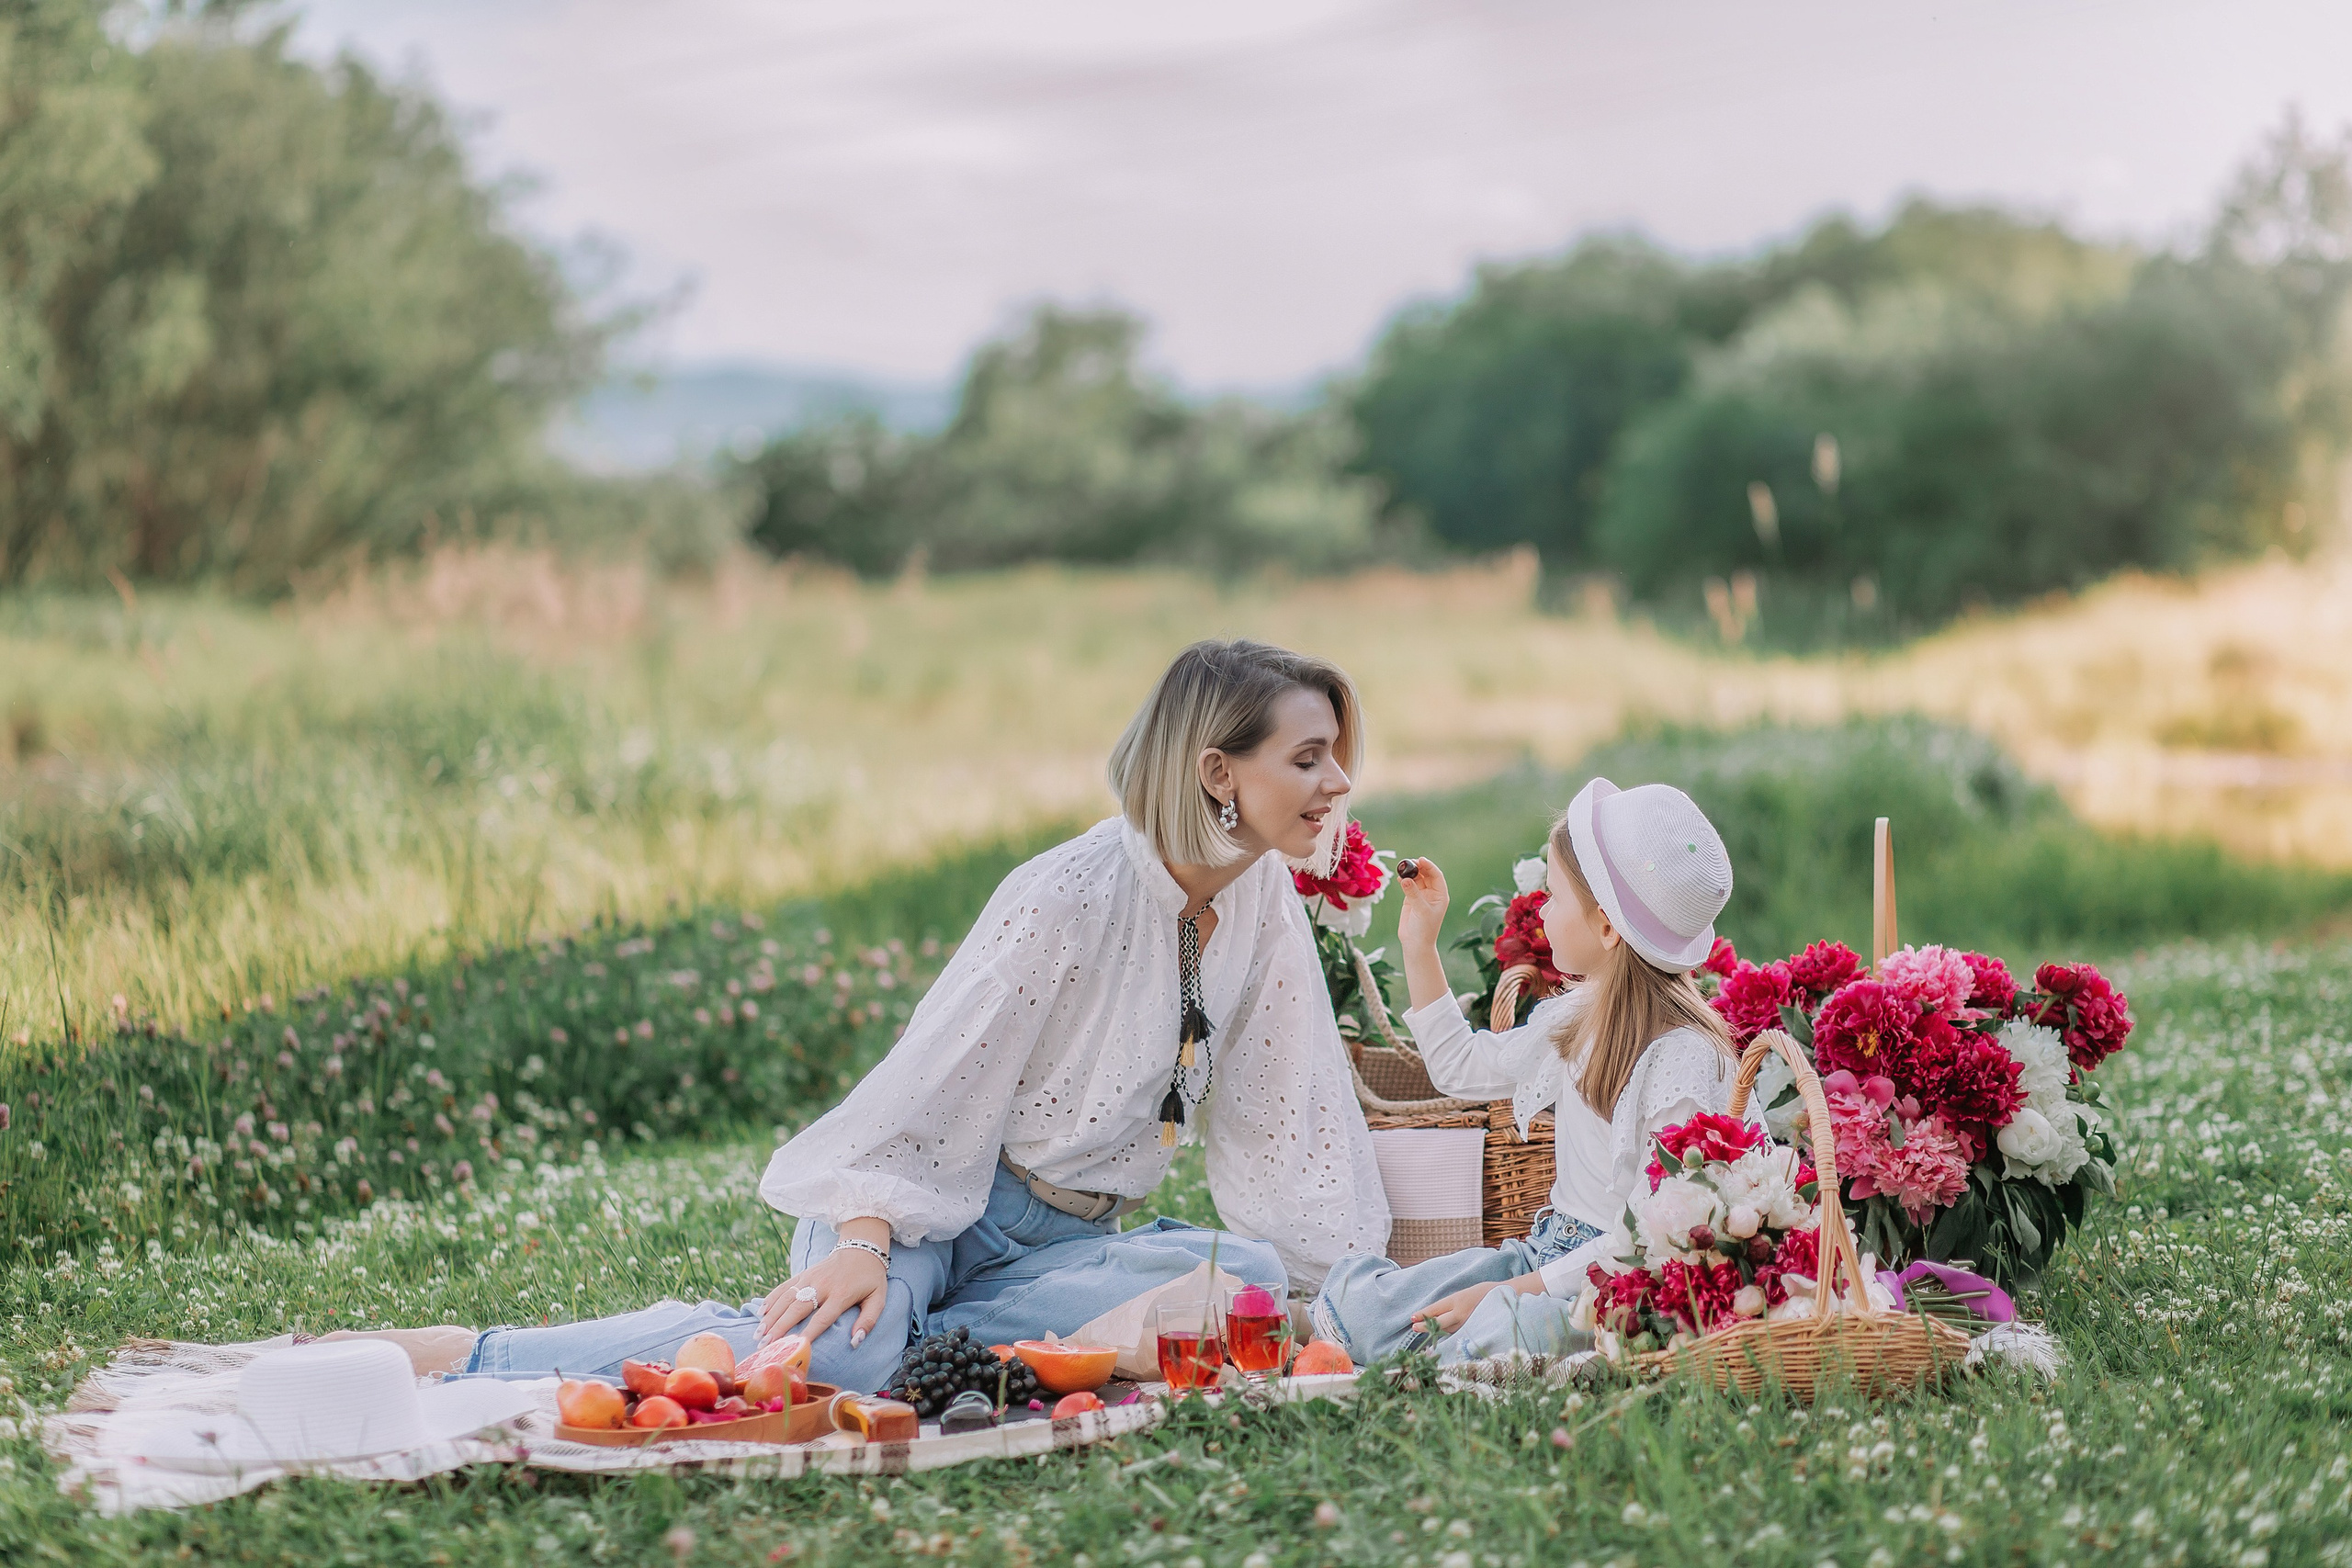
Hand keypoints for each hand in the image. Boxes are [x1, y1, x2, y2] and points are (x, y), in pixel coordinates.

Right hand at [760, 1245, 889, 1347]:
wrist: (862, 1247)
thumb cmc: (870, 1279)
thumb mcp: (878, 1299)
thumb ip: (869, 1320)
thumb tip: (856, 1341)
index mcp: (842, 1294)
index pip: (823, 1317)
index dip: (810, 1332)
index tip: (796, 1347)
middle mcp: (823, 1285)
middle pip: (798, 1308)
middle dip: (780, 1326)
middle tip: (765, 1344)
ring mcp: (811, 1277)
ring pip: (787, 1297)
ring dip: (771, 1315)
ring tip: (759, 1333)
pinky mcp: (804, 1272)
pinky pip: (785, 1285)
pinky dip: (771, 1297)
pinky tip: (761, 1311)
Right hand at [1394, 855, 1448, 948]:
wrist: (1415, 943)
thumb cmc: (1424, 929)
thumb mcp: (1421, 910)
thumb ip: (1413, 894)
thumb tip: (1405, 878)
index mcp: (1440, 895)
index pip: (1436, 876)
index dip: (1429, 866)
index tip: (1420, 859)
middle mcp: (1432, 893)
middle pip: (1426, 874)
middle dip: (1418, 867)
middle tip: (1409, 862)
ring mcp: (1421, 895)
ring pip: (1416, 878)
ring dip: (1410, 872)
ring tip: (1402, 867)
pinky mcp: (1410, 899)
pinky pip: (1408, 885)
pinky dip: (1404, 879)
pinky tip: (1399, 877)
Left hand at [1412, 1278, 1500, 1337]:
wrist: (1509, 1298)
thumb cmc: (1485, 1293)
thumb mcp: (1465, 1293)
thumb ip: (1452, 1304)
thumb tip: (1434, 1313)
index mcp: (1458, 1300)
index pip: (1435, 1309)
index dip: (1423, 1314)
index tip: (1412, 1317)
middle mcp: (1461, 1313)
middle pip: (1438, 1323)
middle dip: (1424, 1326)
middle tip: (1414, 1327)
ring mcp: (1468, 1324)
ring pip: (1447, 1330)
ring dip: (1435, 1331)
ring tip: (1424, 1331)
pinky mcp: (1474, 1331)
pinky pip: (1458, 1334)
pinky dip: (1448, 1335)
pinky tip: (1442, 1336)